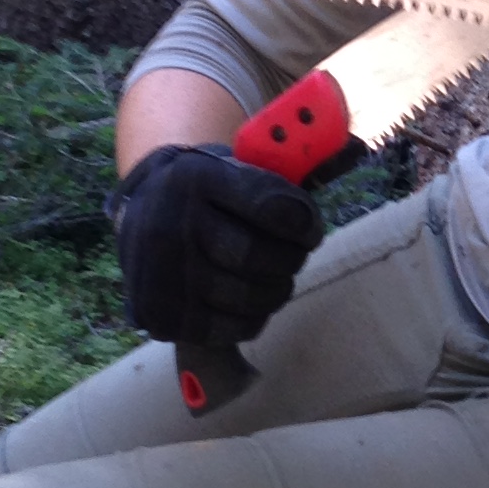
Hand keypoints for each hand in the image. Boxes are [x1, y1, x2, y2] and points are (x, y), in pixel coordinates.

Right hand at [111, 144, 320, 349]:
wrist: (141, 213)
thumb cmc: (205, 190)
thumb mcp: (232, 164)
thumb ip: (280, 171)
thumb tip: (347, 158)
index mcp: (196, 177)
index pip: (271, 207)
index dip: (304, 223)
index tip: (310, 231)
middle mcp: (171, 223)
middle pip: (256, 256)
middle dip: (289, 260)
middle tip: (294, 257)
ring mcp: (161, 274)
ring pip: (247, 297)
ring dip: (275, 291)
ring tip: (275, 281)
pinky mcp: (160, 315)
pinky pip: (228, 329)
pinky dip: (252, 319)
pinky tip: (249, 303)